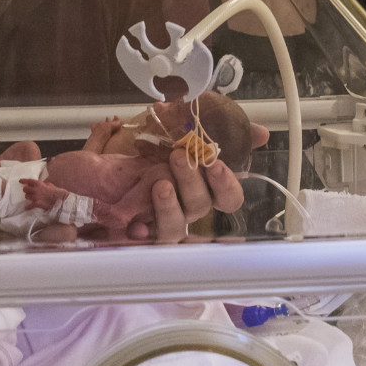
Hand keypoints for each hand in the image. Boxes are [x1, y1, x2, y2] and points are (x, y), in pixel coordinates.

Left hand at [129, 120, 266, 242]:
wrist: (104, 157)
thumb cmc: (147, 144)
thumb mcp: (180, 124)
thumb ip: (219, 127)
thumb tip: (261, 133)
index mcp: (202, 185)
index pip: (229, 198)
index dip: (226, 185)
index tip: (216, 164)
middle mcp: (185, 205)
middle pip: (201, 206)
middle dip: (192, 182)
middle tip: (178, 157)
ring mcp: (162, 218)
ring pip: (177, 228)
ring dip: (170, 207)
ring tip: (159, 184)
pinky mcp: (137, 227)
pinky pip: (144, 241)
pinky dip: (141, 235)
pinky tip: (136, 227)